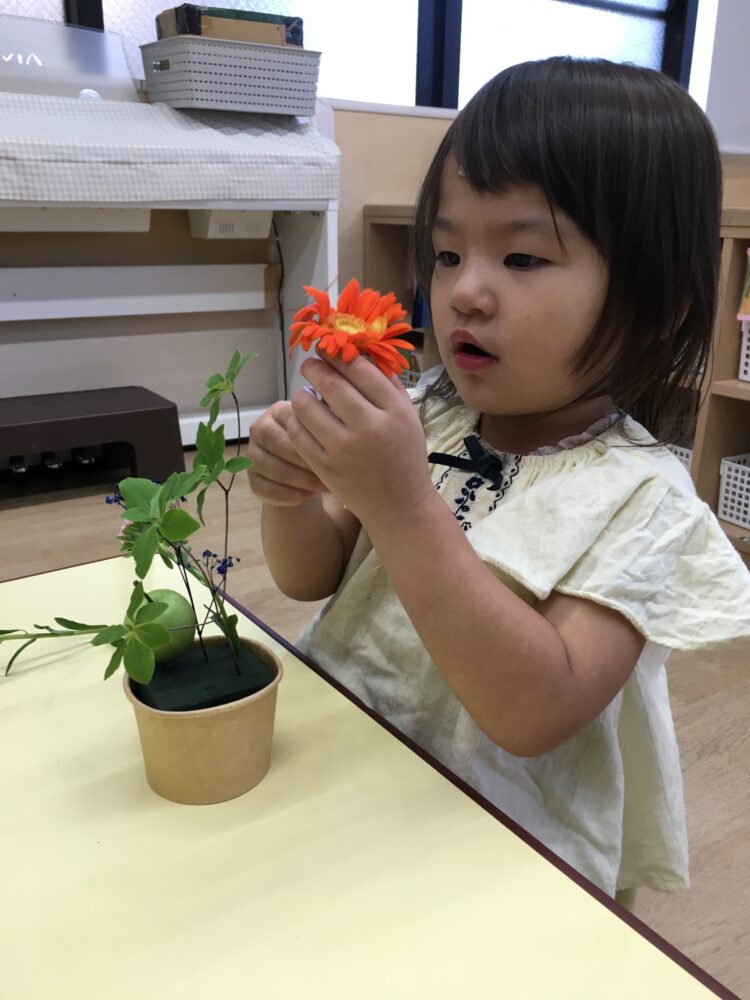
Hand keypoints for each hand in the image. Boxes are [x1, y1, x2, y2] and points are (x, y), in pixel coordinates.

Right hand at [246, 400, 327, 506]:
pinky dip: (291, 495)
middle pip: (279, 445)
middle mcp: (259, 429)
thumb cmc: (318, 447)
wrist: (303, 474)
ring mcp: (252, 456)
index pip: (291, 421)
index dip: (313, 439)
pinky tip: (309, 495)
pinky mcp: (252, 481)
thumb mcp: (322, 432)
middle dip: (306, 461)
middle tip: (330, 472)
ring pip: (275, 469)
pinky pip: (269, 490)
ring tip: (324, 486)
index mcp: (277, 411)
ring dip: (302, 480)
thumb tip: (337, 428)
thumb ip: (326, 424)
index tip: (334, 452)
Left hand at [288, 352, 434, 527]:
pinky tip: (302, 417)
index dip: (339, 354)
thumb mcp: (408, 418)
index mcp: (395, 412)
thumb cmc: (405, 456)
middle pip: (332, 384)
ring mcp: (344, 449)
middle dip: (316, 367)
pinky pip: (300, 434)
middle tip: (310, 363)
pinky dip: (297, 420)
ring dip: (303, 393)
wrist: (399, 505)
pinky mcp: (325, 466)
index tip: (328, 347)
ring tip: (305, 392)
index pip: (361, 370)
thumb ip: (389, 385)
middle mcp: (370, 428)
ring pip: (309, 407)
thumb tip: (362, 353)